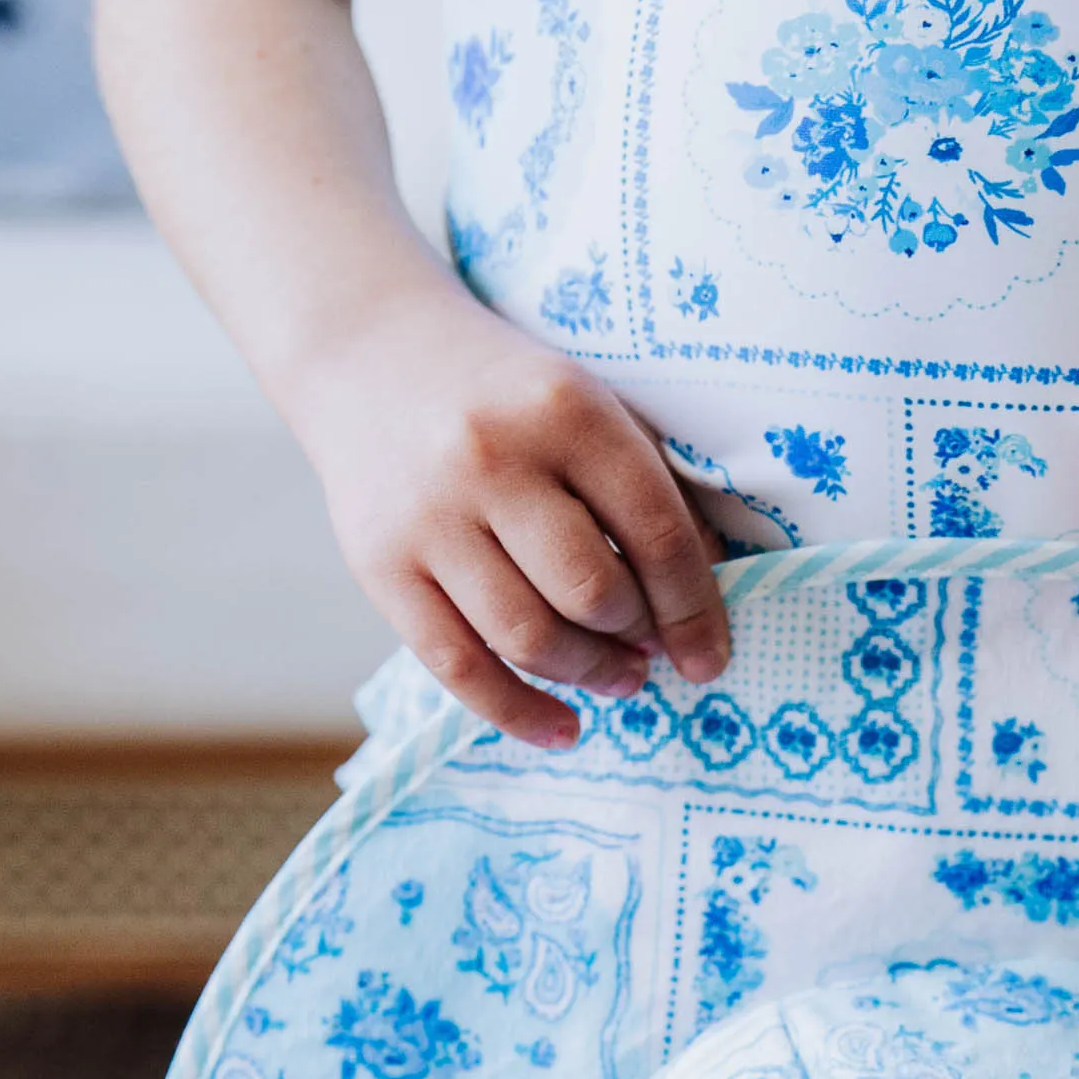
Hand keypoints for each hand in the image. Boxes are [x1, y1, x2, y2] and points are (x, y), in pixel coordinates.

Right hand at [291, 277, 730, 748]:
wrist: (368, 351)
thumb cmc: (505, 392)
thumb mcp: (587, 405)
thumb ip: (646, 488)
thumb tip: (698, 603)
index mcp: (565, 410)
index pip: (656, 534)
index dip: (696, 610)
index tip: (710, 656)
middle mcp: (493, 459)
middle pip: (593, 594)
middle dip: (638, 638)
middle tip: (649, 648)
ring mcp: (429, 516)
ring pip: (529, 638)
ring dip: (589, 674)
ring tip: (616, 677)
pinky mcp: (379, 565)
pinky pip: (458, 665)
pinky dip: (518, 712)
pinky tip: (563, 727)